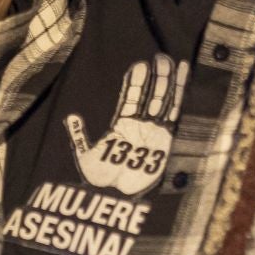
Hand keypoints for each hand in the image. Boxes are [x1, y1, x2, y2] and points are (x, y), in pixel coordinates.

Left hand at [65, 55, 187, 196]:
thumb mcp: (84, 155)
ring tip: (169, 61)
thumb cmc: (100, 180)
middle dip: (156, 77)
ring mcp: (154, 133)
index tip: (139, 64)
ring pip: (163, 103)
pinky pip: (173, 117)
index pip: (131, 99)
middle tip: (160, 56)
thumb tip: (72, 116)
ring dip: (167, 83)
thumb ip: (80, 136)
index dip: (136, 83)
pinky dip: (179, 99)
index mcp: (123, 128)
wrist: (116, 198)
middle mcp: (141, 128)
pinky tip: (183, 85)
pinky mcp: (165, 141)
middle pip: (150, 97)